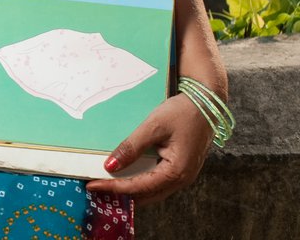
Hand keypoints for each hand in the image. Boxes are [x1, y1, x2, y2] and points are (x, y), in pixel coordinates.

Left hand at [86, 91, 214, 203]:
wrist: (206, 103)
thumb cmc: (182, 112)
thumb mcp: (154, 126)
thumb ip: (132, 147)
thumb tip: (110, 166)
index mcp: (177, 172)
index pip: (139, 187)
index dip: (114, 188)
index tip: (93, 186)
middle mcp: (182, 179)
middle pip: (146, 195)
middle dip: (120, 195)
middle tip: (96, 189)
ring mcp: (182, 176)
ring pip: (152, 192)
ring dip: (130, 191)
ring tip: (107, 186)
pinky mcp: (180, 169)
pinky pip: (157, 183)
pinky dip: (140, 183)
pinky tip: (126, 178)